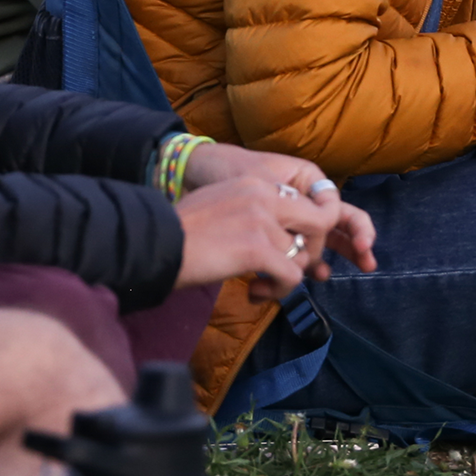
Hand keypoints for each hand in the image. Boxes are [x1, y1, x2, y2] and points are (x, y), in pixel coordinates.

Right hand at [174, 173, 376, 301]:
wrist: (157, 243)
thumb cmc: (181, 232)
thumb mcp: (221, 203)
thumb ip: (251, 209)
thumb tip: (276, 234)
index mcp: (255, 182)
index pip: (304, 202)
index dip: (306, 230)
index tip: (293, 248)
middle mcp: (263, 195)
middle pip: (318, 222)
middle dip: (311, 251)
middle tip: (287, 269)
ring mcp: (262, 220)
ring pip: (304, 255)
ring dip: (287, 277)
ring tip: (263, 286)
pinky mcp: (257, 248)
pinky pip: (292, 275)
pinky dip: (279, 291)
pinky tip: (256, 293)